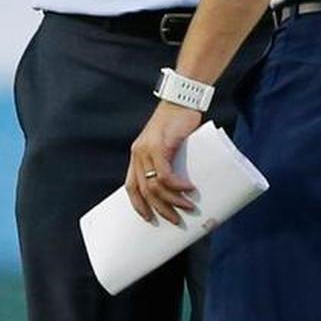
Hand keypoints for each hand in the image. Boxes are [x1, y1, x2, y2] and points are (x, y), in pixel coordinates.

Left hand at [126, 102, 202, 224]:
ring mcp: (146, 150)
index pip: (131, 186)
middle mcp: (138, 154)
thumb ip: (170, 162)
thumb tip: (184, 186)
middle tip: (176, 220)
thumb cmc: (179, 124)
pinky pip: (165, 174)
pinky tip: (189, 189)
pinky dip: (177, 185)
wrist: (181, 101)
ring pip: (155, 186)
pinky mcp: (159, 146)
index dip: (138, 205)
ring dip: (172, 201)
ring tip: (188, 207)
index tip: (149, 219)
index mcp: (137, 156)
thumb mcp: (170, 146)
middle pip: (144, 190)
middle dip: (160, 209)